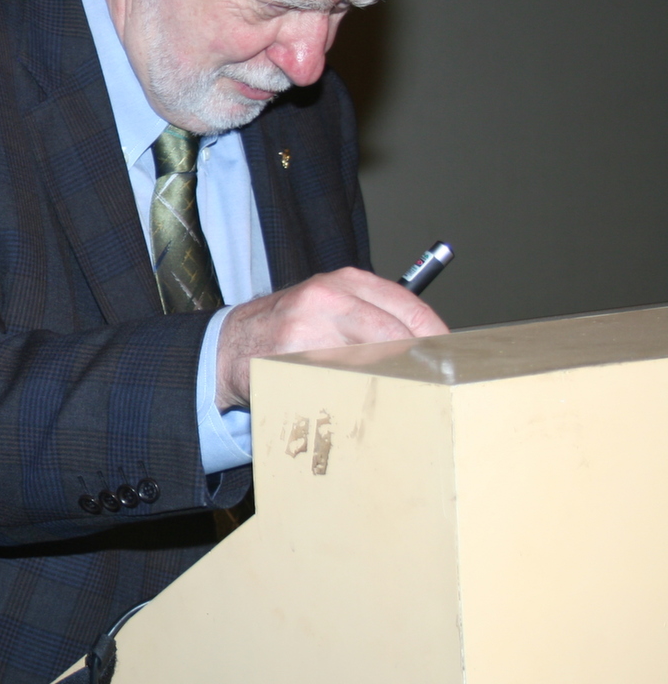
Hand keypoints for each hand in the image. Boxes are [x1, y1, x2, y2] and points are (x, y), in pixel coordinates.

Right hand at [215, 267, 447, 409]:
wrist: (231, 345)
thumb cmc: (291, 328)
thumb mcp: (333, 305)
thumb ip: (376, 316)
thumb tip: (433, 346)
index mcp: (346, 281)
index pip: (412, 310)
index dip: (438, 341)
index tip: (453, 364)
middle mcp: (328, 297)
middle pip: (398, 337)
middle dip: (420, 366)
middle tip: (437, 388)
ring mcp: (308, 328)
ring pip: (374, 362)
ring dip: (393, 384)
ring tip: (404, 398)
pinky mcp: (292, 358)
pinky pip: (341, 383)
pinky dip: (357, 396)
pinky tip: (361, 402)